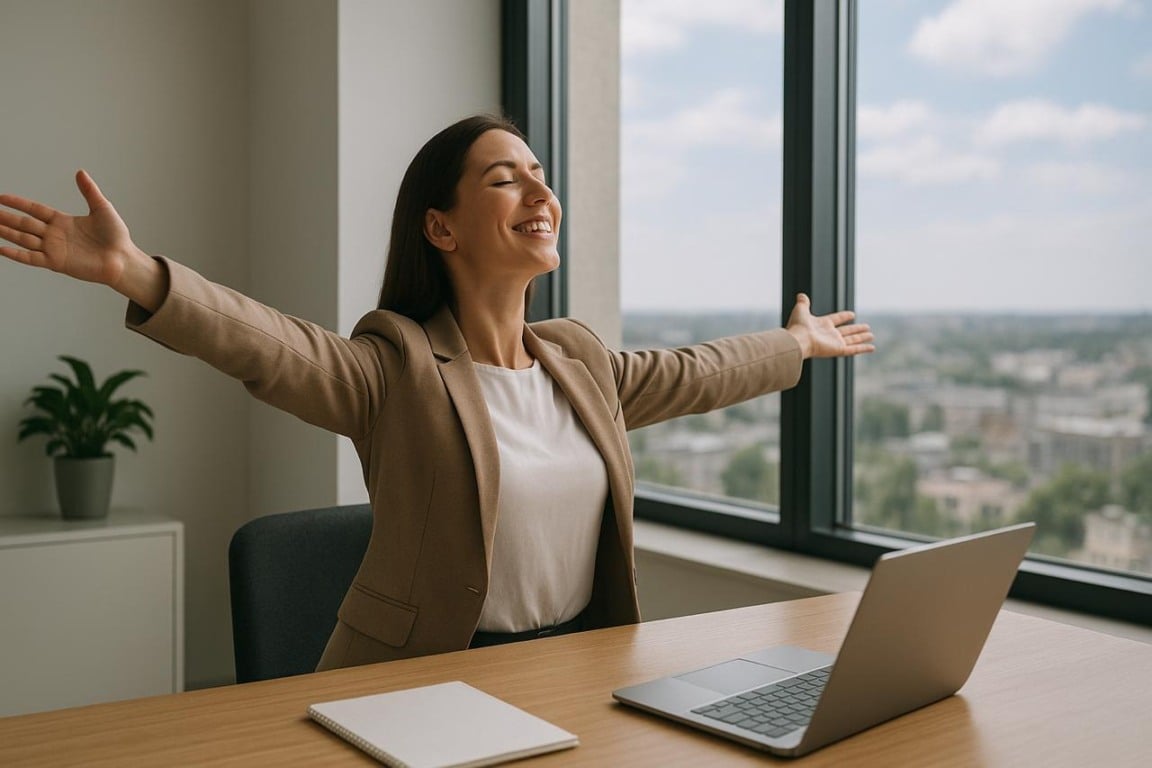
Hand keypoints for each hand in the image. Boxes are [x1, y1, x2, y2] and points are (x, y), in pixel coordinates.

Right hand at [1, 171, 165, 309]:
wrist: (122, 259)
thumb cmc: (116, 236)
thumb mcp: (102, 209)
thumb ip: (89, 191)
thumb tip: (80, 172)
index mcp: (63, 221)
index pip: (34, 210)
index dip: (18, 203)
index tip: (1, 197)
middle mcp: (55, 235)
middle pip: (24, 224)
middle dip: (6, 217)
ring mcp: (54, 249)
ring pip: (24, 238)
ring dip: (7, 232)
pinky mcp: (57, 262)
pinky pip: (32, 258)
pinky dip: (16, 254)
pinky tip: (2, 248)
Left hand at [785, 293, 874, 359]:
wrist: (798, 340)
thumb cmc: (797, 326)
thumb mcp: (801, 310)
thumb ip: (803, 303)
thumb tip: (801, 295)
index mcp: (822, 324)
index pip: (836, 319)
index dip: (844, 316)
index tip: (852, 314)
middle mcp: (829, 335)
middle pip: (847, 331)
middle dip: (857, 329)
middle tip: (867, 327)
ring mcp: (834, 343)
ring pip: (852, 340)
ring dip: (862, 338)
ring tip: (872, 336)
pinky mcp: (838, 350)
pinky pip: (854, 349)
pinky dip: (863, 349)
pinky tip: (872, 348)